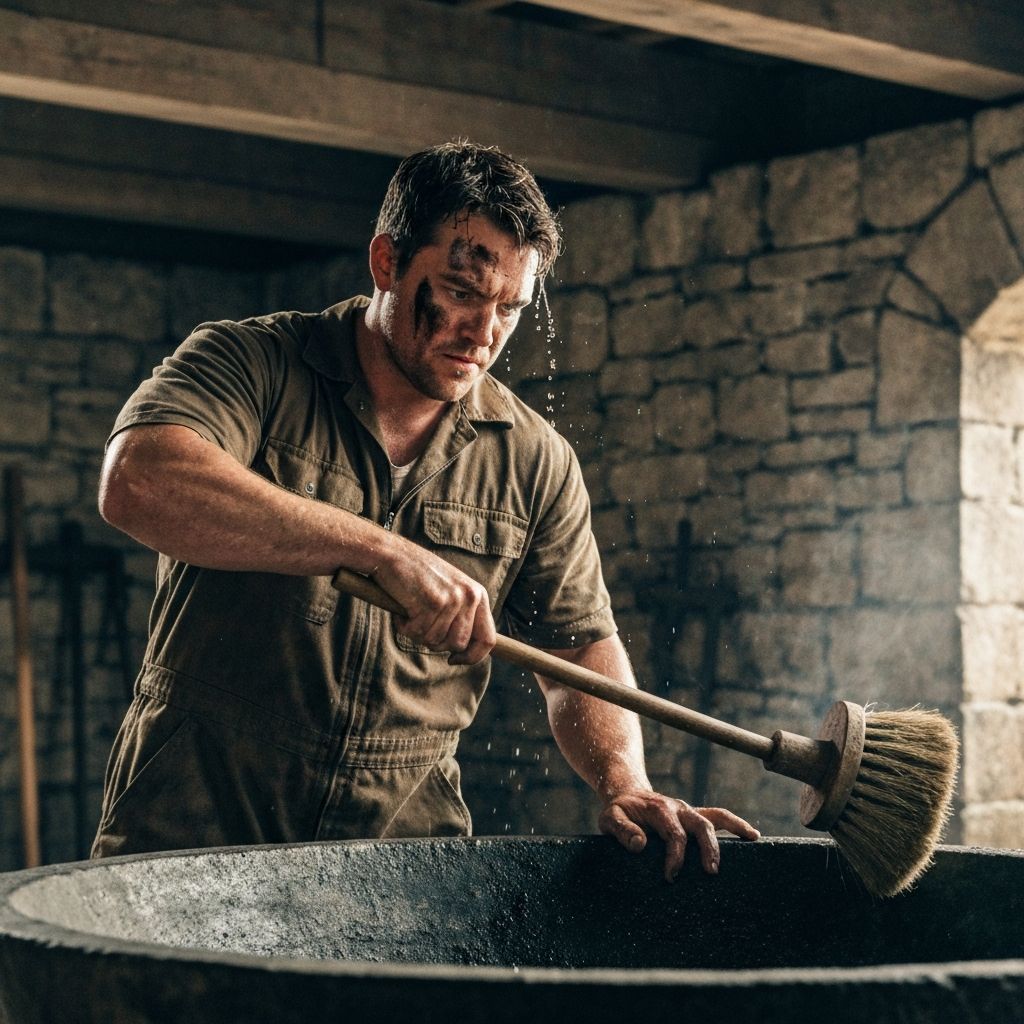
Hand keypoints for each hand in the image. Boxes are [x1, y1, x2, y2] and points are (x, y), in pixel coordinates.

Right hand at [373, 542, 495, 664]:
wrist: (392, 554)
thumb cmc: (418, 576)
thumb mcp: (451, 590)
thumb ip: (462, 615)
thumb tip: (464, 649)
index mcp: (478, 595)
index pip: (488, 639)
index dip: (472, 657)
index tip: (454, 660)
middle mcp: (469, 597)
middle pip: (458, 644)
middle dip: (436, 642)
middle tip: (421, 625)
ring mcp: (452, 600)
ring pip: (435, 641)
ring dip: (418, 632)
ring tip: (411, 612)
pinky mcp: (432, 603)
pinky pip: (418, 633)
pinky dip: (405, 626)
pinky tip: (403, 609)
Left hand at [598, 789, 759, 881]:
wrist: (625, 794)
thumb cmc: (618, 812)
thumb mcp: (610, 820)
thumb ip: (621, 831)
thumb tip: (640, 845)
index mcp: (659, 809)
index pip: (674, 834)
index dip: (675, 857)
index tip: (671, 877)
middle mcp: (678, 807)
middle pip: (700, 825)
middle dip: (708, 848)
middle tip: (710, 872)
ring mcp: (688, 810)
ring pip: (715, 817)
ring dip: (733, 830)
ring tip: (751, 841)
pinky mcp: (694, 815)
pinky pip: (718, 817)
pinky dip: (736, 824)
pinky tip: (752, 836)